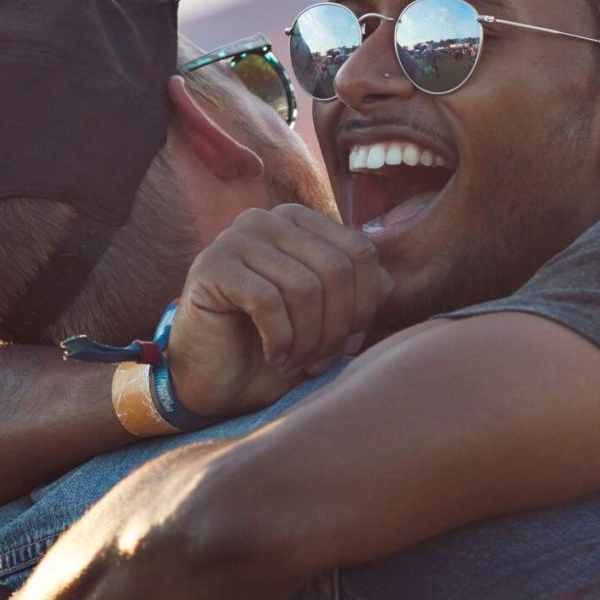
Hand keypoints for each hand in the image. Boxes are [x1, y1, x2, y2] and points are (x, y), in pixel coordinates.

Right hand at [169, 204, 391, 417]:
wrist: (216, 381)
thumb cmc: (275, 348)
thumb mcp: (330, 322)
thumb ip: (361, 295)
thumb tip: (387, 282)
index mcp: (302, 222)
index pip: (361, 252)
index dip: (364, 306)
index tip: (347, 344)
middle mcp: (269, 219)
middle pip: (337, 269)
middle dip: (336, 327)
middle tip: (319, 361)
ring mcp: (236, 237)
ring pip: (305, 287)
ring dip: (308, 340)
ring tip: (296, 362)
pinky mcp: (212, 265)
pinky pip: (268, 301)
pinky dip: (280, 340)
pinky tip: (274, 356)